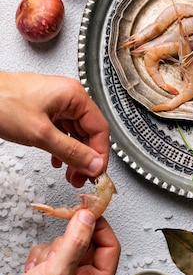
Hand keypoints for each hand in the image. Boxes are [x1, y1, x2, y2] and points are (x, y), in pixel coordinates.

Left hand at [0, 71, 109, 186]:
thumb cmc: (1, 104)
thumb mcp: (41, 134)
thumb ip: (71, 151)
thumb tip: (94, 164)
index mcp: (74, 96)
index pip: (100, 128)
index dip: (100, 154)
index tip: (96, 174)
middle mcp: (68, 98)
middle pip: (89, 132)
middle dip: (86, 158)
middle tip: (82, 179)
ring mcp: (56, 103)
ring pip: (75, 134)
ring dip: (74, 156)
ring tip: (71, 175)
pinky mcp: (44, 110)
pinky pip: (62, 132)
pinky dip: (62, 148)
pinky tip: (57, 161)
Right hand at [0, 210, 119, 274]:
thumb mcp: (57, 272)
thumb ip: (75, 242)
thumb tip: (88, 218)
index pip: (110, 247)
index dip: (100, 228)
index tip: (87, 213)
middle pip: (89, 243)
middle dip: (67, 244)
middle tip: (57, 247)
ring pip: (68, 244)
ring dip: (51, 251)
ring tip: (43, 268)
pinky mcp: (54, 273)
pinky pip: (53, 250)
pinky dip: (41, 256)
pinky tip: (34, 270)